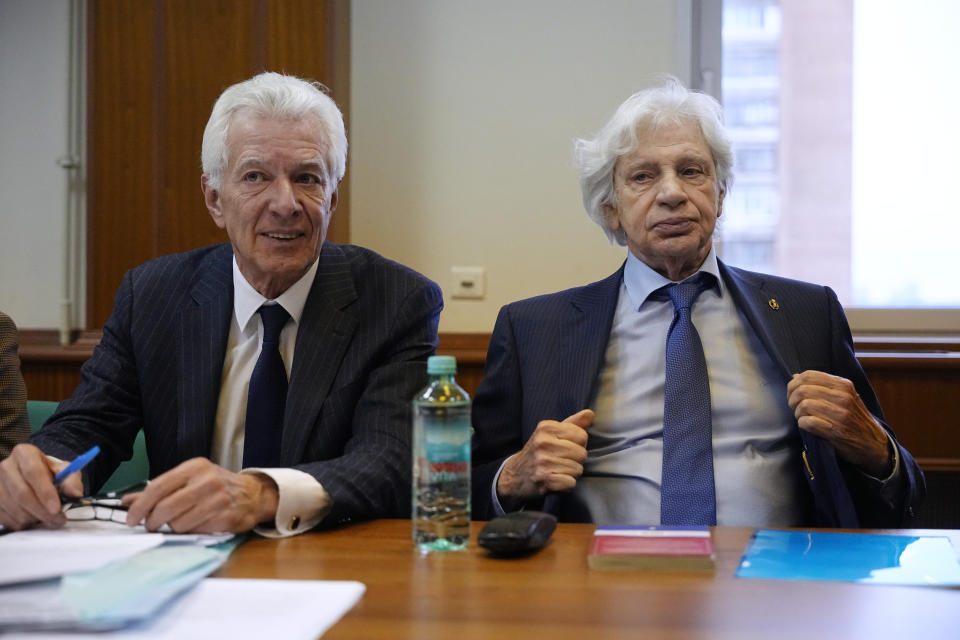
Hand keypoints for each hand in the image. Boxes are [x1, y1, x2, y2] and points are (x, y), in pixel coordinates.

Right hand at [0, 443, 82, 530]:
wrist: (33, 475)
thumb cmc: (48, 472)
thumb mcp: (64, 471)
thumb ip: (71, 481)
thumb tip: (76, 494)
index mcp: (24, 453)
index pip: (34, 473)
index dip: (45, 492)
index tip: (56, 508)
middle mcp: (6, 466)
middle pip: (22, 493)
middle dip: (42, 511)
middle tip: (58, 519)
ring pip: (13, 507)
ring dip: (33, 518)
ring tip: (48, 519)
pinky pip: (5, 517)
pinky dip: (22, 523)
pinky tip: (34, 520)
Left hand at [121, 457, 278, 532]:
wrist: (253, 494)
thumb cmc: (215, 486)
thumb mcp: (189, 479)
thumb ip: (159, 490)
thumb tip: (127, 501)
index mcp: (194, 468)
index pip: (158, 486)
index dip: (140, 506)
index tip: (131, 519)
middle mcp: (207, 481)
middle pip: (165, 508)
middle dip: (152, 522)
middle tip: (151, 526)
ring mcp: (218, 500)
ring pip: (179, 524)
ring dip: (174, 528)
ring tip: (183, 522)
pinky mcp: (227, 518)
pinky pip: (196, 532)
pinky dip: (191, 532)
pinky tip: (198, 525)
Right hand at [497, 409, 593, 500]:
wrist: (516, 474)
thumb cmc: (539, 452)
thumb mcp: (551, 433)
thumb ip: (572, 423)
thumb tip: (590, 414)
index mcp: (546, 427)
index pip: (582, 435)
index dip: (578, 444)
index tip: (565, 447)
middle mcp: (543, 442)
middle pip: (582, 453)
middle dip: (575, 460)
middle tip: (561, 461)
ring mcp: (542, 461)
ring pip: (578, 469)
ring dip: (571, 474)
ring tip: (557, 471)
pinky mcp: (543, 478)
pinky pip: (571, 483)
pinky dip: (566, 485)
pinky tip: (556, 481)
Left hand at [787, 370, 891, 476]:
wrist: (873, 443)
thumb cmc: (854, 418)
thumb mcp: (844, 396)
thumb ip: (821, 386)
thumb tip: (795, 377)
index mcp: (843, 385)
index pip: (808, 375)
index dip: (794, 384)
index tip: (792, 393)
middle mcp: (843, 397)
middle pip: (803, 390)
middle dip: (792, 400)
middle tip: (795, 407)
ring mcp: (841, 415)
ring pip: (804, 405)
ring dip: (798, 413)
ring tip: (802, 417)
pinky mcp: (837, 431)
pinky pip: (808, 422)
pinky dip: (802, 424)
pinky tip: (807, 426)